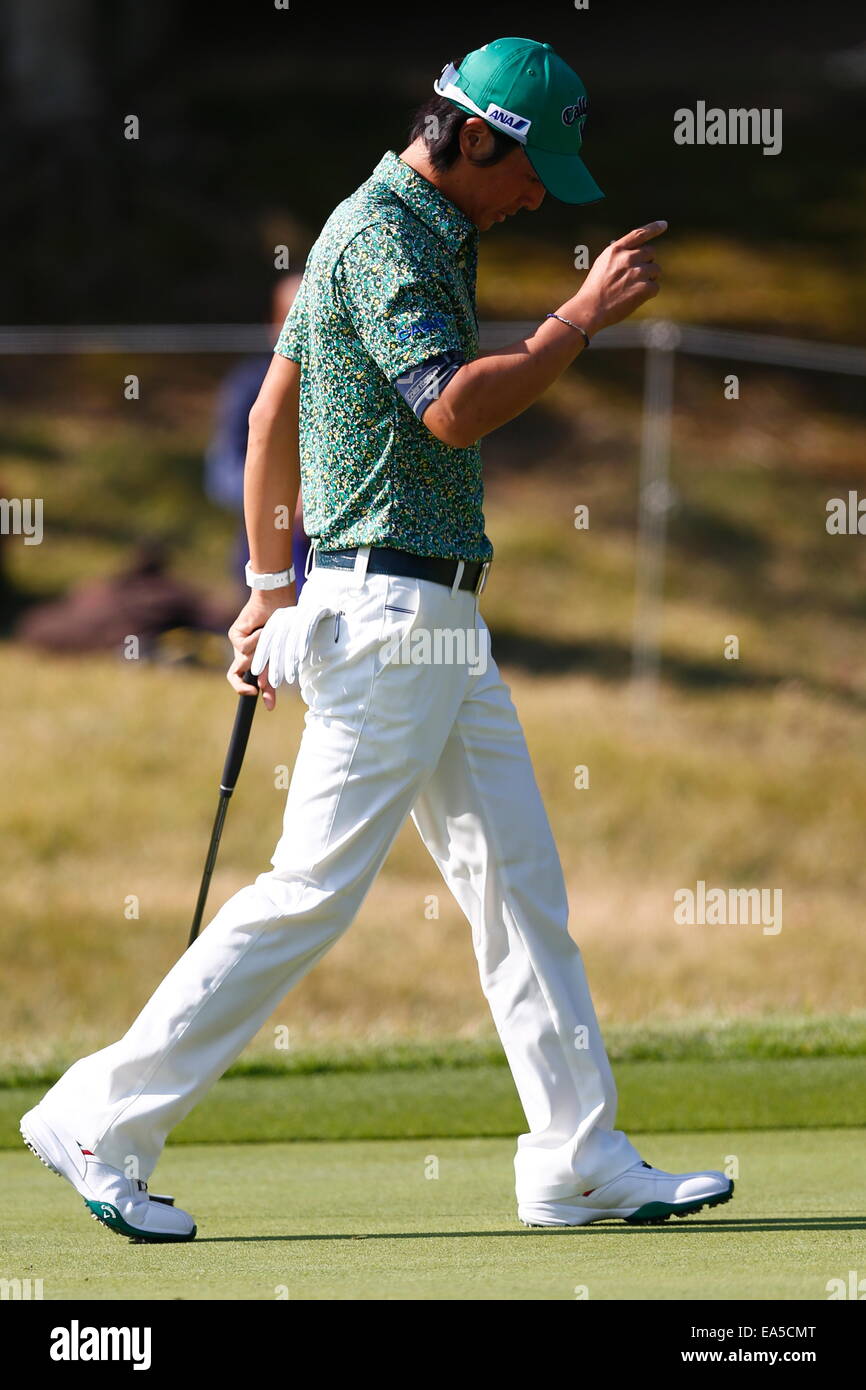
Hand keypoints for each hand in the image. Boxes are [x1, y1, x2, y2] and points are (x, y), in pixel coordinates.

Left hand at [227, 589, 293, 709]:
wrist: (276, 601)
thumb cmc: (283, 624)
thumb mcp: (281, 651)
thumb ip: (274, 670)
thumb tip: (269, 692)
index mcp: (260, 661)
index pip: (257, 682)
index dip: (262, 695)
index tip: (270, 707)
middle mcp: (248, 656)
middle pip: (237, 678)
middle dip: (244, 688)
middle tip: (253, 692)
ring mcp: (240, 647)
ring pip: (245, 663)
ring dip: (260, 654)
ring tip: (268, 637)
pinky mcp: (235, 636)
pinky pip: (244, 647)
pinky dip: (255, 640)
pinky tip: (261, 629)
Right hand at [565, 220, 666, 335]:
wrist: (590, 309)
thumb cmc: (595, 290)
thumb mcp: (602, 265)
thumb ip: (619, 256)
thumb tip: (635, 252)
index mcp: (616, 250)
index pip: (639, 234)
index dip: (653, 228)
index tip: (664, 224)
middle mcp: (628, 258)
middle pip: (651, 252)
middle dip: (647, 262)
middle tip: (636, 275)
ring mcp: (637, 272)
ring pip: (656, 269)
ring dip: (649, 278)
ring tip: (633, 288)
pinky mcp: (644, 288)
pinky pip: (655, 287)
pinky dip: (648, 293)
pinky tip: (635, 298)